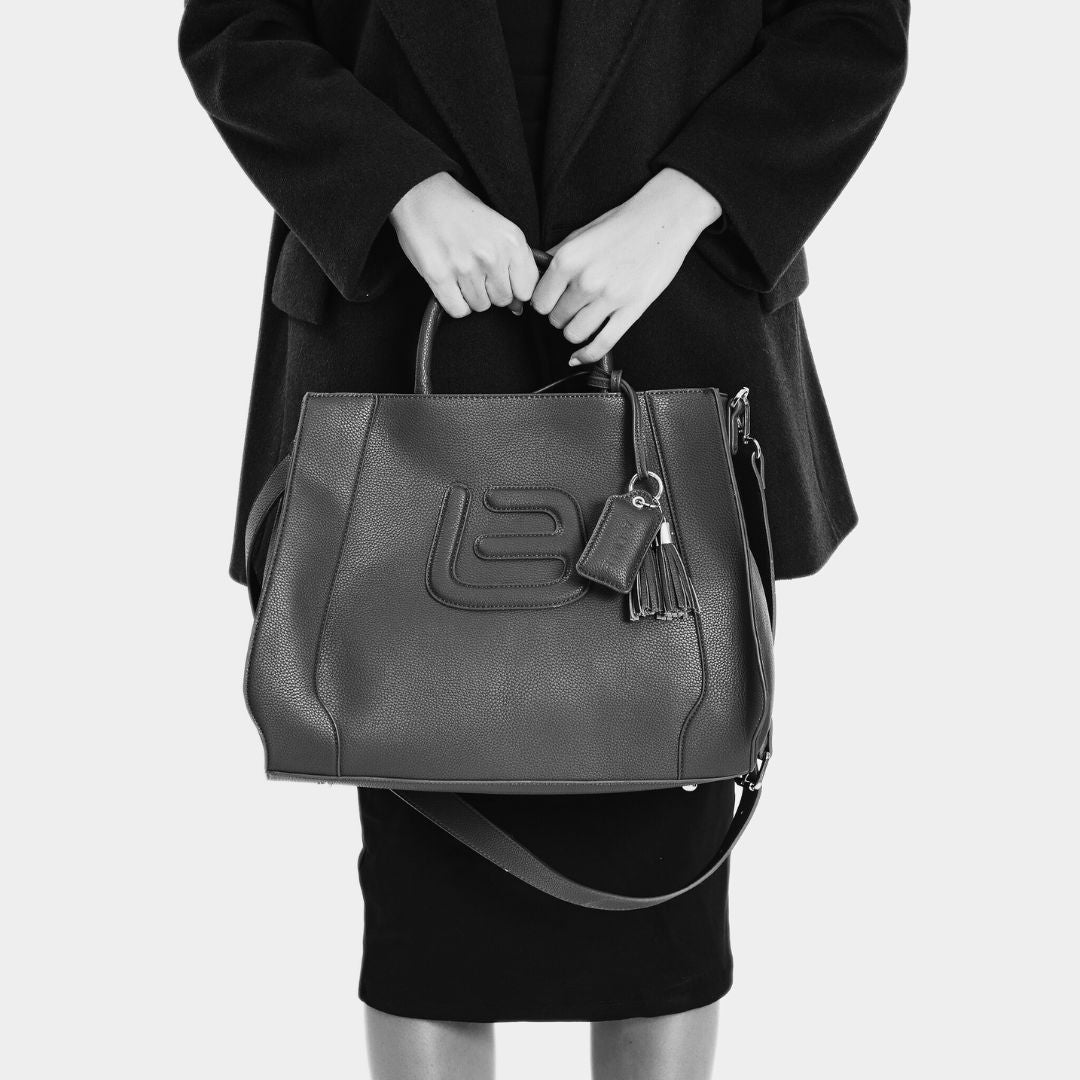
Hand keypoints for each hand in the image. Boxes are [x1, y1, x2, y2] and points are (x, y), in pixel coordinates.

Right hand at [389, 171, 538, 317]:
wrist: (422, 193)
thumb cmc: (461, 210)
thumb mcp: (499, 228)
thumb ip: (513, 264)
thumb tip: (518, 307)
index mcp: (512, 240)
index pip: (526, 289)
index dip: (515, 288)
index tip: (504, 280)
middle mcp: (491, 255)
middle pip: (503, 300)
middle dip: (491, 291)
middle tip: (477, 271)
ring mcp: (465, 267)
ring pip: (480, 306)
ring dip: (472, 296)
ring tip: (461, 272)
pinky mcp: (440, 277)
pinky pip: (458, 310)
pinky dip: (455, 303)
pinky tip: (451, 284)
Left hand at [531, 168, 721, 363]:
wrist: (665, 217)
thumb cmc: (623, 223)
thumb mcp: (581, 233)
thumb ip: (557, 257)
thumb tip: (537, 277)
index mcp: (568, 259)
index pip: (539, 301)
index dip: (544, 303)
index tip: (552, 300)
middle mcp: (586, 280)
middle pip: (555, 319)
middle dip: (561, 315)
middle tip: (572, 306)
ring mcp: (610, 297)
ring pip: (574, 334)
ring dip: (575, 331)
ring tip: (583, 318)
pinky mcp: (632, 309)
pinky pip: (602, 344)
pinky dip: (587, 355)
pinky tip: (579, 357)